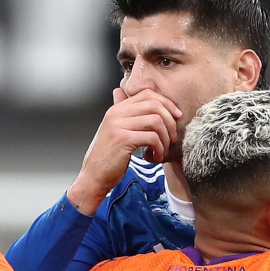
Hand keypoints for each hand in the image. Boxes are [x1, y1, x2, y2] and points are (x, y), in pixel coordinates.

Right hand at [67, 88, 181, 214]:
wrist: (94, 176)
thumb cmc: (109, 157)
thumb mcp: (117, 131)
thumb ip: (127, 117)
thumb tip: (130, 99)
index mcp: (117, 109)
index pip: (147, 94)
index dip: (166, 103)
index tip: (176, 116)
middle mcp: (116, 113)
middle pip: (154, 105)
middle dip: (170, 121)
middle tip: (172, 137)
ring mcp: (118, 125)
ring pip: (156, 121)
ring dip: (165, 138)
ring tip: (163, 150)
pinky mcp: (123, 140)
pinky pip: (152, 138)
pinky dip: (159, 149)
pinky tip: (155, 158)